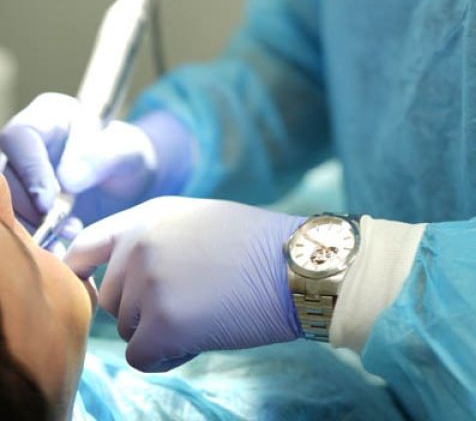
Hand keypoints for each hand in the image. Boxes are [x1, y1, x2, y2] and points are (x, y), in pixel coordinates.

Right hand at [0, 93, 158, 230]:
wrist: (129, 185)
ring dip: (28, 227)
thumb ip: (103, 157)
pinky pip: (15, 222)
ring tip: (63, 238)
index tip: (49, 202)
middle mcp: (27, 144)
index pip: (21, 137)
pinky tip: (58, 246)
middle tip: (54, 227)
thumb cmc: (128, 156)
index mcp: (49, 115)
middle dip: (25, 206)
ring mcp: (22, 174)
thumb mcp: (128, 151)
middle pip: (5, 174)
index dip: (30, 170)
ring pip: (5, 201)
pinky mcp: (23, 204)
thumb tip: (67, 179)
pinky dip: (32, 240)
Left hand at [66, 198, 306, 371]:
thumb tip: (114, 276)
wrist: (294, 266)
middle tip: (193, 300)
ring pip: (128, 330)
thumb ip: (152, 239)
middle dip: (143, 311)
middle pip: (111, 300)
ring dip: (160, 333)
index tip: (94, 292)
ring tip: (206, 311)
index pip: (84, 247)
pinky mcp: (160, 323)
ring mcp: (147, 283)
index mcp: (146, 216)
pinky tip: (203, 335)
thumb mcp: (196, 221)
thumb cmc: (255, 247)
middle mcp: (138, 244)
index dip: (82, 276)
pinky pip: (141, 358)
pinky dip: (168, 357)